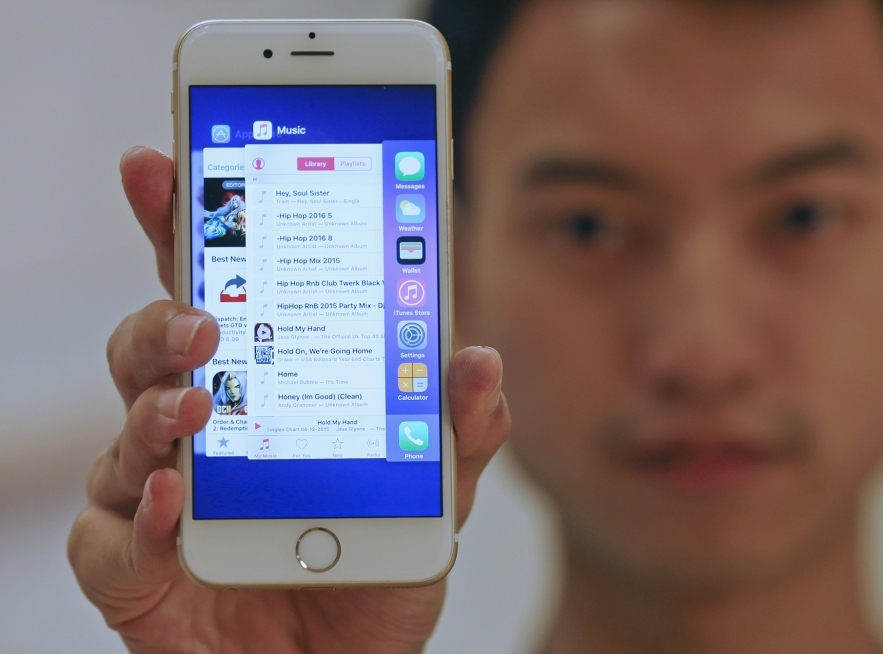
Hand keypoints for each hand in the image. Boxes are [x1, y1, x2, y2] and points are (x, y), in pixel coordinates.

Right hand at [68, 147, 510, 652]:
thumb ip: (453, 433)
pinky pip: (110, 540)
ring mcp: (162, 499)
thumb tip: (478, 361)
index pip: (217, 293)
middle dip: (164, 316)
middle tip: (203, 314)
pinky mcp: (140, 575)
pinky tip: (177, 501)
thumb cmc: (372, 571)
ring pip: (124, 430)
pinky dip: (138, 518)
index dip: (184, 225)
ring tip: (197, 402)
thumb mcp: (430, 496)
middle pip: (153, 348)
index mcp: (262, 391)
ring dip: (151, 408)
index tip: (165, 161)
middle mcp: (201, 433)